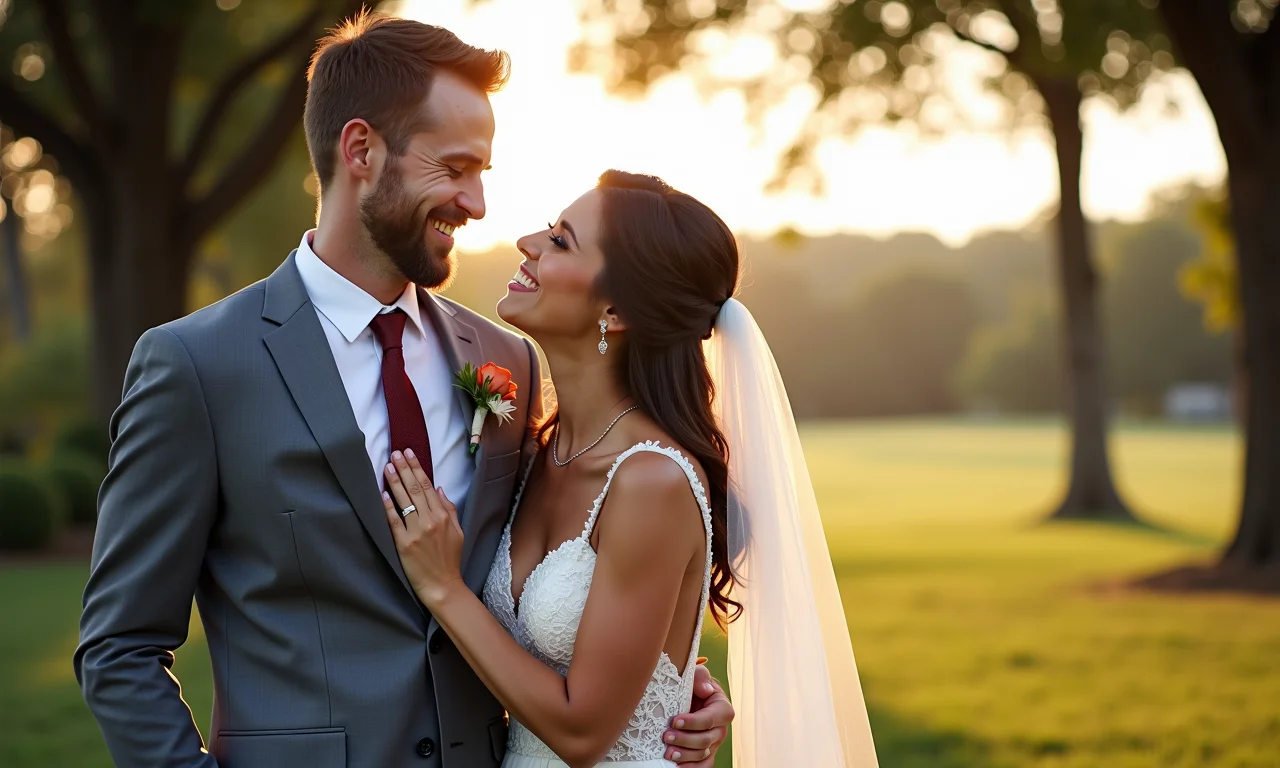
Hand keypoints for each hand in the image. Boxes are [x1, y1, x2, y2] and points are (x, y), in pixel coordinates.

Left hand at [381, 449, 464, 606]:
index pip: (427, 486)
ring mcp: (417, 532)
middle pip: (415, 489)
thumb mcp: (458, 532)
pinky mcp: (404, 544)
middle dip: (404, 468)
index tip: (409, 454)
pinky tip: (383, 494)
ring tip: (387, 466)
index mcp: (443, 516)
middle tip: (395, 453)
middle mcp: (430, 520)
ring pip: (404, 501)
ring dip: (395, 481)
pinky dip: (389, 506)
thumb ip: (449, 509)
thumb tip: (439, 489)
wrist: (443, 585)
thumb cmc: (450, 559)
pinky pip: (395, 521)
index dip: (417, 468)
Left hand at [663, 662, 732, 765]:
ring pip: (702, 756)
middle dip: (685, 740)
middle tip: (666, 736)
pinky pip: (702, 767)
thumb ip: (701, 677)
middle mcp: (721, 730)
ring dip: (685, 756)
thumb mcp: (697, 675)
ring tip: (668, 753)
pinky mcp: (706, 755)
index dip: (692, 722)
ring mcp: (714, 745)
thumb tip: (705, 689)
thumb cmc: (694, 686)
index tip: (675, 721)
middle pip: (705, 741)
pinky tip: (675, 767)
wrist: (691, 698)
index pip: (709, 719)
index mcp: (723, 710)